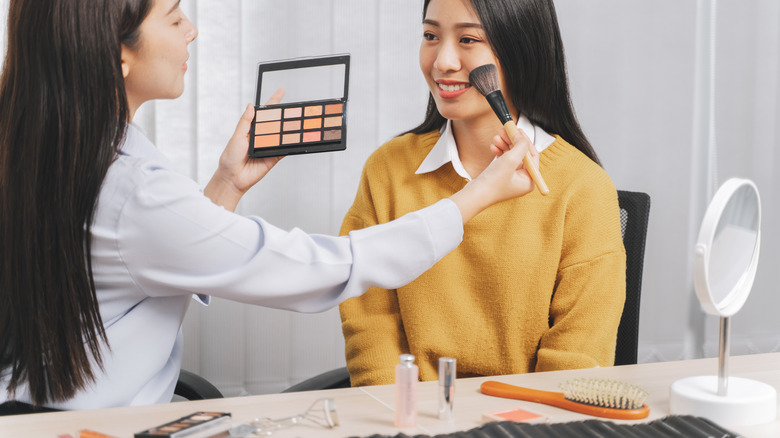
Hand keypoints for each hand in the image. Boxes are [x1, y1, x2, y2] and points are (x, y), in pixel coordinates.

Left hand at [204, 89, 284, 210]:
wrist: (233, 178)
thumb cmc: (230, 157)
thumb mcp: (236, 136)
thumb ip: (245, 121)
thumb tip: (250, 106)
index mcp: (251, 129)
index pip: (264, 113)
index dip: (273, 102)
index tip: (281, 91)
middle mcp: (262, 137)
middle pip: (276, 122)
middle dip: (285, 114)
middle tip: (294, 108)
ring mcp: (269, 147)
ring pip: (282, 135)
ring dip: (289, 128)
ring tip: (296, 121)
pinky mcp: (274, 157)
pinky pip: (284, 149)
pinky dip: (289, 144)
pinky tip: (295, 138)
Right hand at [449, 130, 538, 222]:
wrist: (474, 196)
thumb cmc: (493, 183)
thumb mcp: (510, 160)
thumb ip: (521, 146)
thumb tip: (522, 136)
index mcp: (529, 180)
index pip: (532, 156)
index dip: (525, 141)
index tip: (517, 130)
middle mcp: (522, 180)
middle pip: (522, 155)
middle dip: (512, 142)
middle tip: (504, 131)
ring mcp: (511, 178)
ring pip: (512, 155)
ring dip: (504, 145)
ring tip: (496, 137)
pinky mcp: (501, 176)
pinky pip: (504, 160)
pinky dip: (499, 152)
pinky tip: (493, 147)